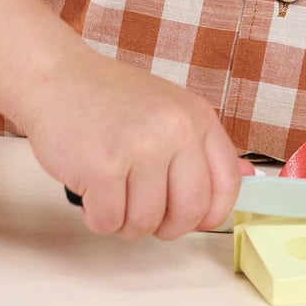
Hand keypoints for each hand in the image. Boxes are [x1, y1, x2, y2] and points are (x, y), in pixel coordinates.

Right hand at [16, 43, 254, 240]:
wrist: (56, 78)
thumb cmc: (109, 99)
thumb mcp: (167, 110)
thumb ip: (200, 148)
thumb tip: (249, 182)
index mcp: (196, 118)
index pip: (227, 184)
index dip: (211, 213)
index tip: (193, 220)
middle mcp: (174, 130)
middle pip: (188, 212)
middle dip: (165, 226)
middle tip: (144, 215)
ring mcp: (139, 148)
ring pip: (144, 222)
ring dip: (123, 220)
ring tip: (110, 193)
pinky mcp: (103, 168)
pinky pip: (108, 221)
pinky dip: (96, 217)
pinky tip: (90, 191)